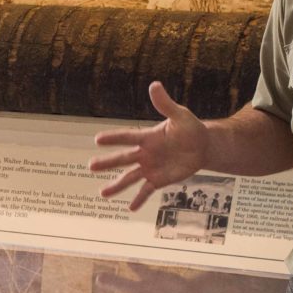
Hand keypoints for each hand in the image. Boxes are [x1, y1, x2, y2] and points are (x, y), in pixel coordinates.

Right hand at [89, 81, 207, 210]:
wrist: (202, 147)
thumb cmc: (190, 128)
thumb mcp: (180, 115)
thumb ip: (166, 104)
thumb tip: (154, 84)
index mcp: (148, 137)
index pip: (128, 137)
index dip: (114, 138)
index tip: (97, 140)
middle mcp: (145, 153)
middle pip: (123, 159)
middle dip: (107, 163)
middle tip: (90, 166)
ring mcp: (150, 168)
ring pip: (130, 177)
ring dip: (117, 185)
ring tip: (102, 194)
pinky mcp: (158, 180)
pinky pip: (146, 190)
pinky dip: (139, 199)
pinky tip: (130, 207)